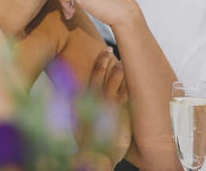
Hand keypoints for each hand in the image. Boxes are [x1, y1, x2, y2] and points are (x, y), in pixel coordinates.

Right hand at [82, 48, 130, 165]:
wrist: (94, 155)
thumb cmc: (85, 140)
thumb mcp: (76, 121)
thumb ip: (77, 106)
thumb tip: (76, 94)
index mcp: (84, 100)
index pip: (92, 76)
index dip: (98, 64)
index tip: (103, 54)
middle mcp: (95, 100)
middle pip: (101, 75)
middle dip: (105, 61)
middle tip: (109, 49)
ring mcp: (108, 105)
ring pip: (114, 82)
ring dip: (117, 69)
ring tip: (121, 59)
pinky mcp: (120, 114)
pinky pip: (125, 94)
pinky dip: (126, 84)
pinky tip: (130, 76)